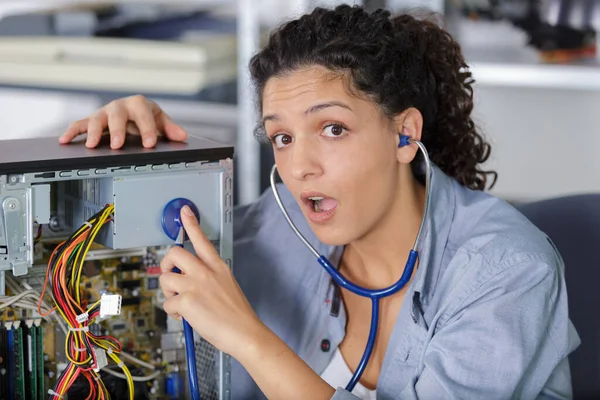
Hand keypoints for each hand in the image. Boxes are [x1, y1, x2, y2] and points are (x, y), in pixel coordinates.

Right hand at [59, 95, 187, 148]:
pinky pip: (80, 124)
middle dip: (117, 130)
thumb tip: (182, 136)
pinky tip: (65, 140)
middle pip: (117, 115)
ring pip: (96, 119)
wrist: (133, 111)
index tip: (150, 143)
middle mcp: (120, 107)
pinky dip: (72, 131)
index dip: (147, 129)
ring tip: (91, 145)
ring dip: (93, 132)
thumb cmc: (147, 116)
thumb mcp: (161, 121)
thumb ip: (170, 128)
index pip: (144, 115)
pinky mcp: (93, 120)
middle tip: (118, 145)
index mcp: (139, 105)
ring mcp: (105, 113)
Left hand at [160, 207, 334, 398]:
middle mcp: (205, 272)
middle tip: (171, 277)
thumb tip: (189, 283)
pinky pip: (168, 303)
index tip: (184, 211)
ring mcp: (195, 284)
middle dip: (166, 265)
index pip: (202, 239)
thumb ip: (209, 279)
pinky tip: (186, 317)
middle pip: (174, 253)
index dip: (191, 224)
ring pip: (165, 279)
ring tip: (180, 303)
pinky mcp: (187, 300)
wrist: (245, 333)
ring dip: (168, 293)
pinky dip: (173, 313)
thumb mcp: (227, 286)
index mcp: (218, 267)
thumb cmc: (238, 315)